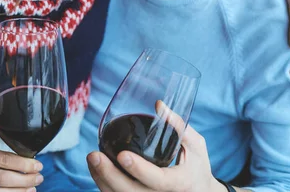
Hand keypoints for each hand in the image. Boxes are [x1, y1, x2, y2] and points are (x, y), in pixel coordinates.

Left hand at [87, 102, 224, 191]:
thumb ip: (179, 126)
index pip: (158, 180)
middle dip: (110, 175)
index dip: (140, 170)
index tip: (123, 155)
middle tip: (94, 155)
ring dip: (102, 180)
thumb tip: (158, 105)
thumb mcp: (195, 145)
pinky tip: (97, 170)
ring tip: (92, 159)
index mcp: (180, 183)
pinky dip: (104, 186)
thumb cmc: (197, 167)